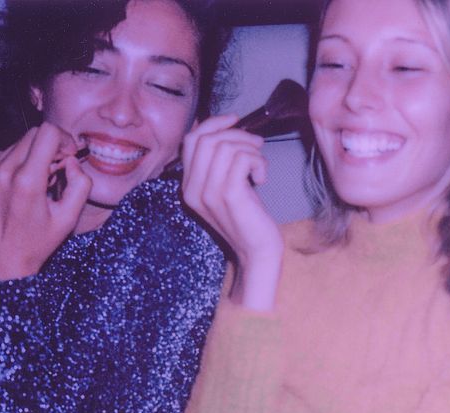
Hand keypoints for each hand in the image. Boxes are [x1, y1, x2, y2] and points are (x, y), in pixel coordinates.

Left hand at [0, 123, 90, 283]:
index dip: (63, 140)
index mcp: (26, 182)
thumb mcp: (69, 218)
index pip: (46, 133)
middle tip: (55, 170)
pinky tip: (17, 187)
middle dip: (49, 148)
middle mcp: (1, 173)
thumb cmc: (37, 243)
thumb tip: (72, 162)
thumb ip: (80, 185)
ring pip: (14, 146)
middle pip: (31, 136)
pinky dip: (12, 165)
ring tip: (36, 182)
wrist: (0, 262)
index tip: (68, 155)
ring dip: (30, 157)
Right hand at [182, 114, 281, 310]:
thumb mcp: (227, 187)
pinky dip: (256, 161)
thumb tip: (227, 128)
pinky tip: (262, 177)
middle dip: (236, 134)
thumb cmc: (248, 219)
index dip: (214, 124)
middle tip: (256, 146)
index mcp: (188, 186)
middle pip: (206, 139)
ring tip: (260, 164)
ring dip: (250, 148)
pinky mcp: (228, 195)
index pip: (191, 140)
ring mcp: (208, 193)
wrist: (256, 253)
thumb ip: (220, 163)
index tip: (235, 121)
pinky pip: (240, 159)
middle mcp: (192, 189)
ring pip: (225, 146)